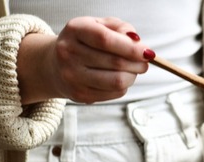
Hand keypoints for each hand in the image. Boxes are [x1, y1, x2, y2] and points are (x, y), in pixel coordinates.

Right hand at [17, 17, 151, 104]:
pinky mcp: (80, 95)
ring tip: (133, 70)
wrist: (56, 64)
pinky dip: (123, 86)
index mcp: (75, 30)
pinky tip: (118, 78)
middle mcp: (69, 53)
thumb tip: (138, 42)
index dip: (131, 48)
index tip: (148, 52)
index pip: (106, 40)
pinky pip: (114, 93)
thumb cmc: (85, 41)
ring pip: (117, 81)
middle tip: (144, 62)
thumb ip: (121, 28)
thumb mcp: (100, 25)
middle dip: (138, 64)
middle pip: (115, 63)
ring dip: (133, 77)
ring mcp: (72, 76)